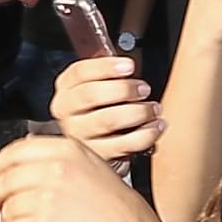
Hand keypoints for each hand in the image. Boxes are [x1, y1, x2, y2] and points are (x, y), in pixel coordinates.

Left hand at [0, 130, 172, 221]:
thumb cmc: (110, 203)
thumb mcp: (88, 164)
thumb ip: (54, 156)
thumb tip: (12, 161)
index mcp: (66, 149)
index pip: (14, 151)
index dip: (0, 166)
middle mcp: (57, 169)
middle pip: (6, 179)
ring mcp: (50, 197)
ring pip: (6, 206)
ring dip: (6, 216)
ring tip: (16, 221)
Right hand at [49, 52, 165, 163]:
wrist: (101, 147)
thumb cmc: (104, 110)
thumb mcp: (101, 87)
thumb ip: (110, 74)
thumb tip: (130, 66)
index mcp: (66, 90)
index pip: (80, 72)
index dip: (106, 67)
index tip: (129, 66)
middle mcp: (67, 113)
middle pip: (91, 94)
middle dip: (123, 89)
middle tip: (144, 89)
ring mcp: (79, 136)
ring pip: (108, 120)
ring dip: (138, 112)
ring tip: (153, 108)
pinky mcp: (97, 156)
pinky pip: (123, 144)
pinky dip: (146, 134)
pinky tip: (155, 126)